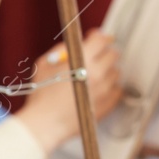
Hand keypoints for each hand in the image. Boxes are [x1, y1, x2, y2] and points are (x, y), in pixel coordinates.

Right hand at [15, 30, 122, 151]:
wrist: (45, 122)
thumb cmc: (41, 94)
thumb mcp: (45, 64)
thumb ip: (61, 49)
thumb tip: (75, 44)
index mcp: (82, 60)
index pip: (101, 39)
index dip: (98, 36)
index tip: (95, 38)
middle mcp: (97, 72)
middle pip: (113, 54)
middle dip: (104, 52)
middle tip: (95, 57)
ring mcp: (105, 89)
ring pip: (116, 72)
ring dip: (107, 70)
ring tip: (92, 77)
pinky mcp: (108, 104)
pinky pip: (117, 90)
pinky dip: (110, 87)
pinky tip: (98, 89)